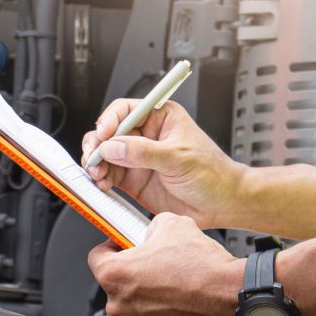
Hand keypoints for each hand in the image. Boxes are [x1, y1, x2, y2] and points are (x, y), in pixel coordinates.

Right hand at [80, 98, 245, 228]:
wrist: (222, 204)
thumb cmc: (212, 174)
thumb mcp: (178, 157)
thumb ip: (144, 152)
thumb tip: (113, 147)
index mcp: (160, 118)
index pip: (125, 111)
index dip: (110, 121)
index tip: (103, 135)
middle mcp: (146, 136)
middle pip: (109, 134)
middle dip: (97, 145)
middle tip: (93, 158)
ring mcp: (138, 159)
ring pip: (106, 156)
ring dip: (96, 164)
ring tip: (97, 175)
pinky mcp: (134, 180)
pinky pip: (110, 176)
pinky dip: (101, 180)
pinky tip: (102, 184)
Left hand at [87, 212, 245, 315]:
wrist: (236, 302)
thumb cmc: (207, 269)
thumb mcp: (175, 225)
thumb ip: (151, 228)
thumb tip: (149, 233)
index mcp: (116, 275)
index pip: (96, 258)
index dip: (112, 248)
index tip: (122, 248)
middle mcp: (119, 306)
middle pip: (116, 286)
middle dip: (133, 276)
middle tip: (158, 268)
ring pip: (132, 309)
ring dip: (146, 300)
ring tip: (174, 289)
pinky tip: (179, 307)